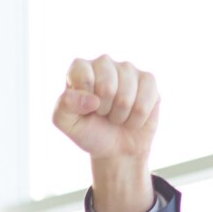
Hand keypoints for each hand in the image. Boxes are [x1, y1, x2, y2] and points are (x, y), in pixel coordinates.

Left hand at [52, 55, 158, 211]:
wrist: (116, 149)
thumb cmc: (90, 132)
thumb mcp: (68, 124)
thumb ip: (64, 107)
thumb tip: (90, 98)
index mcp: (80, 69)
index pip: (82, 75)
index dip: (84, 100)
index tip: (86, 109)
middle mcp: (104, 63)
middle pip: (107, 86)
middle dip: (104, 109)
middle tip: (103, 113)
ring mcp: (128, 69)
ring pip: (126, 96)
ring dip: (120, 115)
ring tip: (116, 116)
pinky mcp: (148, 80)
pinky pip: (145, 101)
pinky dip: (137, 118)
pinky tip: (132, 116)